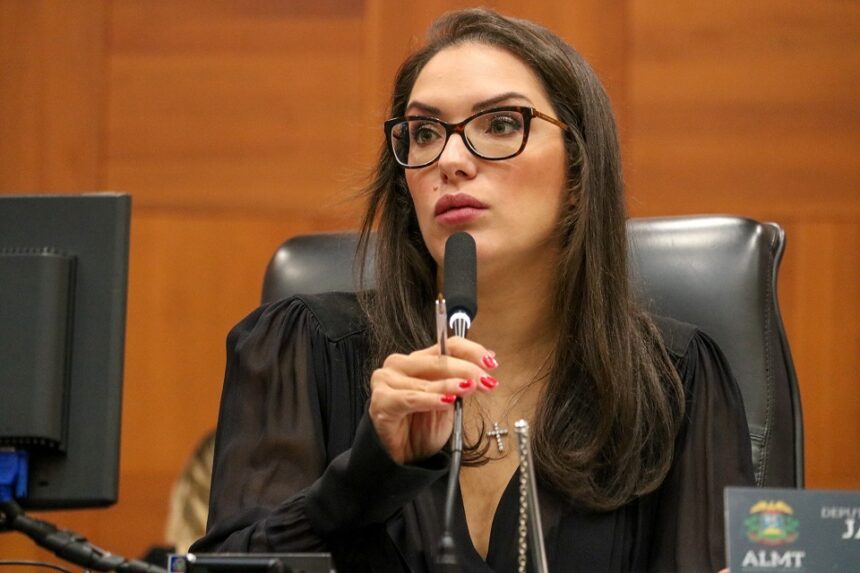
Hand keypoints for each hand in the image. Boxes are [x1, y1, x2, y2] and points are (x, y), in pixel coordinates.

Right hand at [369, 337, 498, 463]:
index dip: (471, 352)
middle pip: (438, 359)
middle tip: (486, 381)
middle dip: (467, 370)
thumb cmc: (422, 428)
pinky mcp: (381, 400)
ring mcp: (386, 380)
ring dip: (451, 385)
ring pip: (426, 380)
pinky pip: (410, 398)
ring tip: (469, 388)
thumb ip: (462, 380)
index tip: (491, 364)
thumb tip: (489, 358)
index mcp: (418, 360)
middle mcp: (400, 364)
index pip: (446, 345)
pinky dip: (430, 400)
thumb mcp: (450, 402)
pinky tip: (446, 402)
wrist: (402, 457)